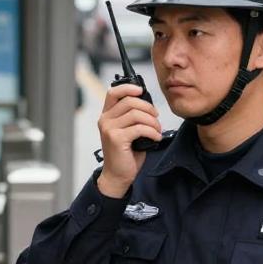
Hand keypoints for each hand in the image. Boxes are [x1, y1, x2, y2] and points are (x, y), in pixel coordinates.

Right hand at [96, 83, 161, 197]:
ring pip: (136, 114)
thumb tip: (148, 105)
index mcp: (107, 116)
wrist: (117, 175)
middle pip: (130, 101)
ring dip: (152, 122)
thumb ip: (132, 117)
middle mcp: (105, 120)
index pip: (113, 93)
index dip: (128, 88)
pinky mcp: (117, 139)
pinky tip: (156, 138)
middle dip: (148, 108)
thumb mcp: (127, 131)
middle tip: (156, 118)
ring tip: (157, 130)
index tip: (141, 91)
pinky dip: (152, 132)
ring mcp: (109, 129)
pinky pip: (140, 128)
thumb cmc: (125, 154)